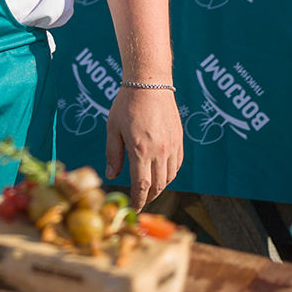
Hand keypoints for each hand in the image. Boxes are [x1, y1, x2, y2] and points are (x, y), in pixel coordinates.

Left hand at [105, 86, 183, 209]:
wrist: (150, 83)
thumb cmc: (127, 103)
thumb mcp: (113, 128)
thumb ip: (113, 154)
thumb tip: (112, 175)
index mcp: (140, 150)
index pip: (142, 186)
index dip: (138, 201)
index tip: (133, 209)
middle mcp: (159, 151)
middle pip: (158, 186)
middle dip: (148, 197)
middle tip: (140, 201)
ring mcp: (172, 146)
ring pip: (170, 178)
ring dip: (160, 187)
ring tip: (149, 189)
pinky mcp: (179, 140)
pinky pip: (177, 165)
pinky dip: (170, 174)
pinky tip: (161, 173)